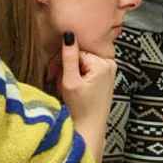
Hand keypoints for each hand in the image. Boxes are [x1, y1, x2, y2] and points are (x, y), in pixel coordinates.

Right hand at [57, 33, 115, 162]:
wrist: (90, 128)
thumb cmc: (80, 108)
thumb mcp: (70, 82)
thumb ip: (68, 58)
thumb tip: (69, 34)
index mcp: (103, 63)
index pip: (76, 52)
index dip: (61, 62)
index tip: (52, 74)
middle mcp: (110, 64)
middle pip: (80, 57)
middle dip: (66, 68)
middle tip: (58, 82)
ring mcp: (110, 70)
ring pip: (82, 64)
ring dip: (71, 73)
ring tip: (66, 88)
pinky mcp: (106, 77)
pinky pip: (88, 70)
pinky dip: (78, 78)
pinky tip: (74, 89)